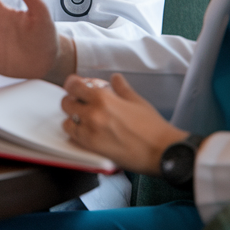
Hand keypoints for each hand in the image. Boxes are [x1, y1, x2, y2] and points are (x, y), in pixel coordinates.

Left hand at [60, 73, 187, 174]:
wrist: (162, 151)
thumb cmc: (153, 127)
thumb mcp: (138, 101)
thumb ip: (122, 88)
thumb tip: (115, 78)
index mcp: (104, 98)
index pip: (73, 85)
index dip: (73, 84)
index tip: (76, 86)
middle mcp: (93, 112)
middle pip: (66, 101)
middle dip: (73, 100)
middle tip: (81, 103)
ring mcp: (90, 130)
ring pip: (66, 119)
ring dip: (73, 117)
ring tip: (84, 118)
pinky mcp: (91, 146)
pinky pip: (72, 135)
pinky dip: (75, 131)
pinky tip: (85, 130)